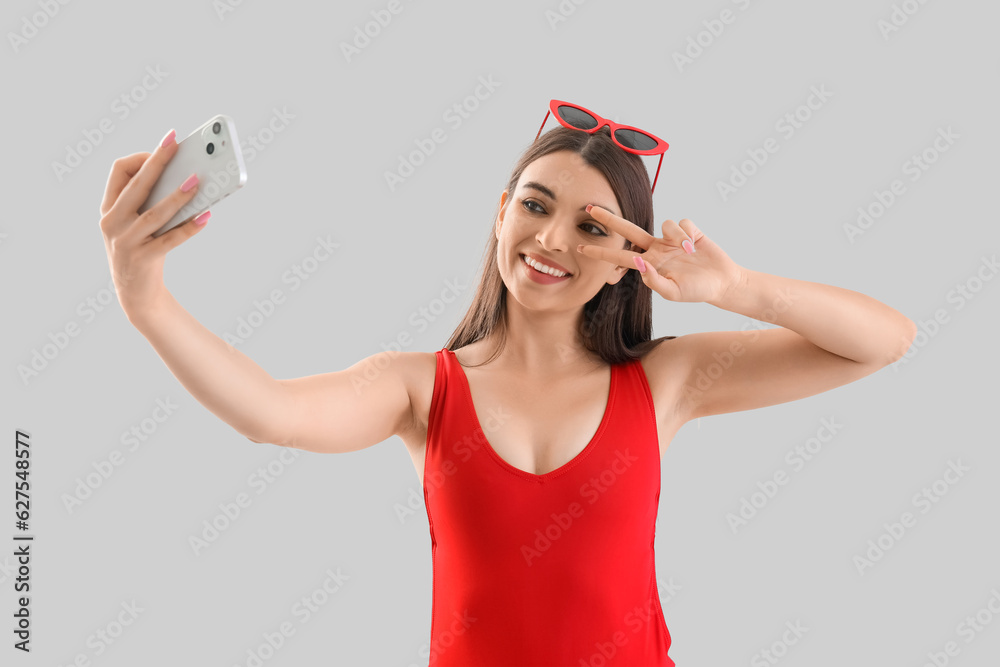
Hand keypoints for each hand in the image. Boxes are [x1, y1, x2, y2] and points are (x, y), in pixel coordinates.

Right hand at [98, 129, 210, 319]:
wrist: (135, 295)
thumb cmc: (142, 250)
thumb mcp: (137, 224)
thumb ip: (152, 202)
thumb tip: (188, 177)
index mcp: (109, 208)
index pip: (119, 171)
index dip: (142, 158)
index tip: (163, 150)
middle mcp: (112, 222)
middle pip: (137, 185)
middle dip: (157, 161)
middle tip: (176, 144)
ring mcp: (125, 242)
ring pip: (154, 213)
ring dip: (177, 196)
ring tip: (197, 181)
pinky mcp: (142, 259)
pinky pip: (170, 240)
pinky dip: (189, 228)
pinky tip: (206, 216)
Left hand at [577, 205, 744, 304]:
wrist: (722, 282)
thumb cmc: (696, 291)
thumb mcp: (673, 292)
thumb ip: (654, 280)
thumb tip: (639, 262)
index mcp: (649, 264)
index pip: (619, 257)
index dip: (601, 253)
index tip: (579, 249)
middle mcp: (656, 249)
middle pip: (628, 230)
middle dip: (609, 219)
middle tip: (590, 208)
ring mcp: (671, 239)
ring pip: (665, 224)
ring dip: (677, 236)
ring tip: (689, 252)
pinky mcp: (688, 230)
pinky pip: (682, 223)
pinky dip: (688, 233)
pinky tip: (695, 244)